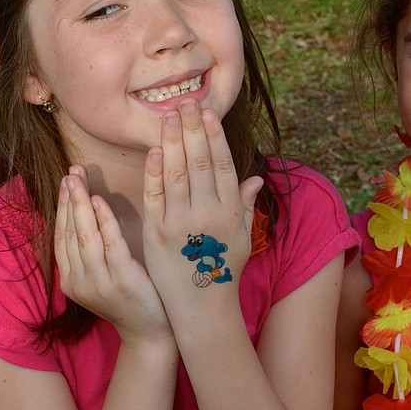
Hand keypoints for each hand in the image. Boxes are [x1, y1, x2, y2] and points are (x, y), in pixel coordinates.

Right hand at [54, 166, 169, 340]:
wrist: (150, 333)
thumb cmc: (131, 300)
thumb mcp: (103, 277)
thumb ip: (91, 253)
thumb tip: (85, 215)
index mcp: (70, 281)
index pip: (60, 236)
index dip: (61, 207)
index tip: (65, 181)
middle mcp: (78, 282)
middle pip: (69, 231)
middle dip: (69, 198)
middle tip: (70, 171)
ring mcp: (98, 283)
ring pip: (84, 235)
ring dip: (81, 204)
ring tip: (79, 178)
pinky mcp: (122, 281)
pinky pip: (109, 244)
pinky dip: (103, 221)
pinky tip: (100, 201)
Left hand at [141, 101, 262, 315]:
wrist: (203, 307)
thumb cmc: (225, 271)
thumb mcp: (243, 237)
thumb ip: (246, 205)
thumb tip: (256, 177)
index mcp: (231, 212)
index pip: (221, 165)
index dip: (213, 137)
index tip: (206, 113)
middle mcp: (208, 214)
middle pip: (199, 162)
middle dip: (192, 129)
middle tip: (185, 102)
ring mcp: (181, 223)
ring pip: (176, 173)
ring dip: (172, 141)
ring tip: (169, 116)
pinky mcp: (157, 233)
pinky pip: (155, 195)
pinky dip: (154, 171)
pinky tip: (155, 149)